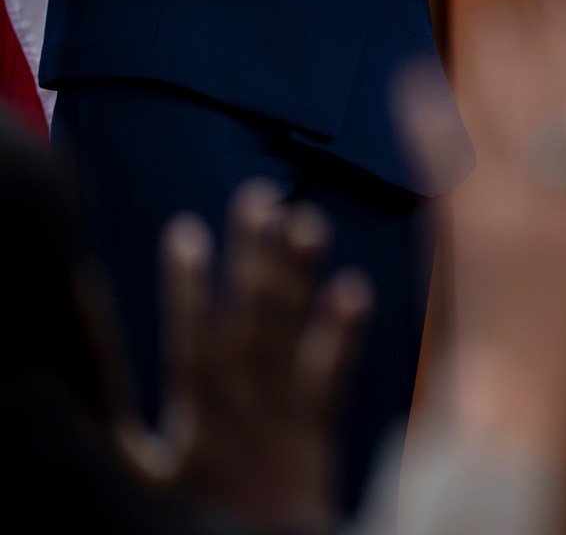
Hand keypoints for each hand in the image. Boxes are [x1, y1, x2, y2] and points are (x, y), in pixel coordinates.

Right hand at [122, 181, 371, 531]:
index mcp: (195, 411)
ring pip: (291, 335)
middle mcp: (242, 405)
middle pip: (248, 319)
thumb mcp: (134, 465)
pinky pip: (334, 376)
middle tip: (259, 196)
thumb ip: (112, 405)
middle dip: (251, 256)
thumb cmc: (190, 511)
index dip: (186, 286)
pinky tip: (354, 289)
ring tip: (307, 222)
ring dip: (299, 277)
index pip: (190, 337)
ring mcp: (284, 413)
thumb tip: (77, 355)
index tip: (184, 230)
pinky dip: (344, 334)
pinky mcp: (317, 427)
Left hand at [398, 0, 565, 469]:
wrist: (505, 402)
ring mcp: (486, 203)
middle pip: (551, 93)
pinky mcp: (449, 216)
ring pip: (492, 107)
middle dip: (558, 30)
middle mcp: (536, 197)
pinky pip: (435, 151)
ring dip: (495, 47)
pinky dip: (428, 108)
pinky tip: (421, 68)